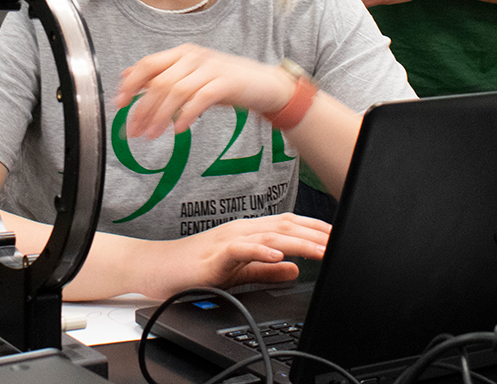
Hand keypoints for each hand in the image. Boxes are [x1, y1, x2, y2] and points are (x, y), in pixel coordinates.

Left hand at [117, 44, 294, 138]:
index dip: (131, 84)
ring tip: (152, 135)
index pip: (148, 64)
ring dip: (160, 116)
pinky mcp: (226, 82)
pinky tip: (179, 129)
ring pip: (176, 92)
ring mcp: (210, 68)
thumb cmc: (224, 82)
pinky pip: (200, 99)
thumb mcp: (189, 76)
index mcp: (181, 53)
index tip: (120, 104)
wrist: (263, 84)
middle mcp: (193, 57)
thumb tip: (127, 76)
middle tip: (134, 131)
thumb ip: (161, 75)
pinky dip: (186, 115)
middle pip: (159, 82)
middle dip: (143, 109)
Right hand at [141, 214, 331, 300]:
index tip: (338, 236)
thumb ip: (266, 270)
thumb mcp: (238, 271)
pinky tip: (279, 257)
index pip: (288, 224)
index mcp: (248, 232)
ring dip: (298, 243)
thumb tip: (294, 269)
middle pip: (285, 227)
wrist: (157, 269)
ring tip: (320, 250)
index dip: (315, 229)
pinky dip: (262, 252)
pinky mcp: (214, 255)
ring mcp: (227, 239)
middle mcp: (241, 230)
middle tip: (339, 243)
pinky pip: (241, 250)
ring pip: (270, 236)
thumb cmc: (193, 268)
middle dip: (315, 235)